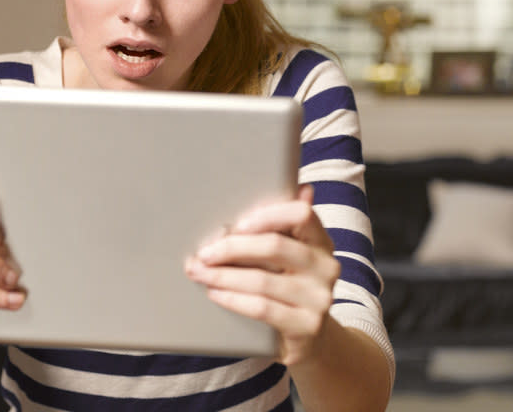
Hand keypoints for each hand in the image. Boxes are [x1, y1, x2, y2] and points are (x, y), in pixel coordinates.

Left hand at [185, 185, 340, 365]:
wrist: (310, 336)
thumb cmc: (289, 284)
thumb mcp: (291, 253)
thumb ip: (285, 224)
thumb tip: (300, 188)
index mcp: (321, 240)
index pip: (301, 214)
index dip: (267, 215)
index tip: (236, 225)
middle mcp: (327, 266)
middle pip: (275, 246)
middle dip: (231, 248)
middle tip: (202, 252)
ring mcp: (319, 298)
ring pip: (262, 280)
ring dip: (222, 275)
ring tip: (198, 272)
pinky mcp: (307, 326)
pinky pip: (262, 308)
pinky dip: (232, 299)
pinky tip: (214, 293)